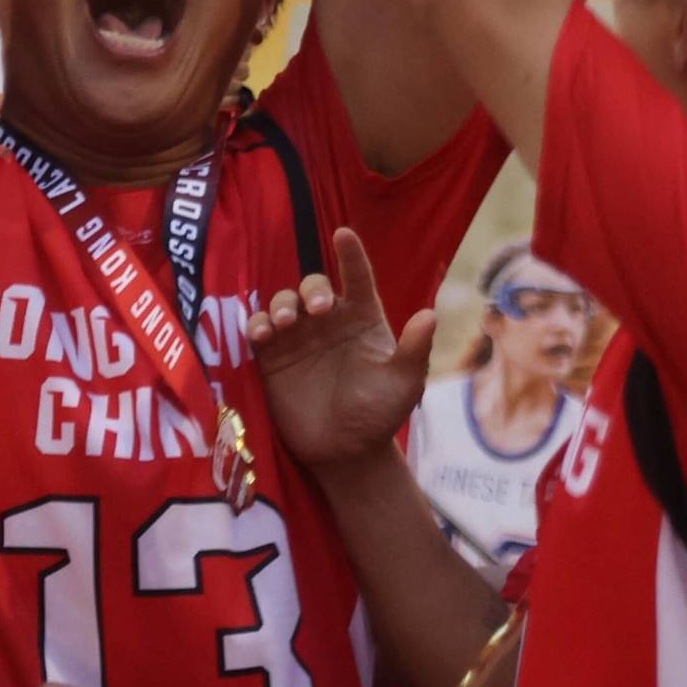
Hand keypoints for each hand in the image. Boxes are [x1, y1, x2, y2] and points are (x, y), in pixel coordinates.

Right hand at [247, 227, 433, 468]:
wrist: (345, 452)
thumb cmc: (380, 414)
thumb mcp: (404, 384)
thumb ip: (414, 349)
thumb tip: (430, 314)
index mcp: (362, 318)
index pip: (356, 278)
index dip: (350, 254)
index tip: (344, 234)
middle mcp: (328, 321)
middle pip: (312, 287)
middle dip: (309, 290)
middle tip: (314, 309)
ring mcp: (298, 337)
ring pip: (282, 303)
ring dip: (280, 305)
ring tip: (284, 323)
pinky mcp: (272, 357)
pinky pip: (258, 330)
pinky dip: (256, 325)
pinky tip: (261, 334)